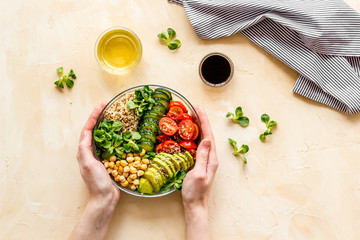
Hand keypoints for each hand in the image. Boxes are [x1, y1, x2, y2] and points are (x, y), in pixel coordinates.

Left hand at [70, 103, 119, 239]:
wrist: (104, 199)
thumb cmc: (96, 183)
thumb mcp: (89, 165)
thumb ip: (86, 150)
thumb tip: (86, 136)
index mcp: (84, 152)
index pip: (87, 129)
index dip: (93, 117)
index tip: (101, 106)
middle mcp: (90, 152)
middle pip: (94, 130)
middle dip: (99, 118)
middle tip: (107, 107)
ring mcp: (99, 156)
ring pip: (103, 137)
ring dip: (107, 126)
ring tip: (115, 116)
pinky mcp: (108, 161)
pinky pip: (111, 145)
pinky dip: (116, 137)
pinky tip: (123, 135)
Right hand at [182, 106, 217, 208]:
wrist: (195, 204)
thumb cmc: (195, 191)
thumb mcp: (197, 174)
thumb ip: (202, 157)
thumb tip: (205, 139)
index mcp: (212, 159)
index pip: (208, 135)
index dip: (203, 121)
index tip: (198, 108)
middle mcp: (210, 157)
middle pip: (206, 134)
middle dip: (201, 120)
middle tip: (193, 107)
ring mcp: (206, 160)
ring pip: (202, 138)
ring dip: (197, 126)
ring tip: (191, 115)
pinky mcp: (200, 162)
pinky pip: (197, 144)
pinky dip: (193, 135)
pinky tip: (188, 133)